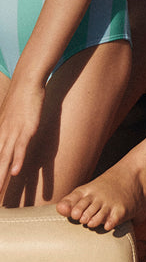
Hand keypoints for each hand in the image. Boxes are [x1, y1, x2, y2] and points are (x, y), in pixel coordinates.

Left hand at [0, 77, 45, 193]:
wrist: (27, 82)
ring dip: (0, 178)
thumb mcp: (11, 118)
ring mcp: (13, 133)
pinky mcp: (26, 129)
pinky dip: (17, 160)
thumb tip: (10, 142)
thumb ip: (9, 131)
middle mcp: (2, 136)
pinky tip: (15, 173)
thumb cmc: (21, 100)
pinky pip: (20, 148)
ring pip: (4, 160)